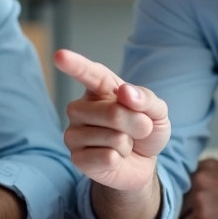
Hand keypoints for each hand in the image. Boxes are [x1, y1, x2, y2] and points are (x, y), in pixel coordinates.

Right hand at [54, 49, 170, 191]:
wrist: (141, 163)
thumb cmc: (145, 130)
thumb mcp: (157, 111)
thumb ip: (146, 99)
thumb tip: (125, 92)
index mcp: (99, 89)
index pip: (89, 74)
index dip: (75, 65)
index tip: (60, 56)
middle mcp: (81, 108)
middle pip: (113, 113)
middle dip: (136, 124)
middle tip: (138, 130)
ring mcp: (74, 133)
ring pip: (112, 137)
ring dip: (128, 143)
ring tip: (123, 144)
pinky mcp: (77, 158)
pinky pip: (107, 158)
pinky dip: (120, 159)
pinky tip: (114, 158)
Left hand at [180, 158, 217, 218]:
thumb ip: (204, 177)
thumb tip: (182, 187)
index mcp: (204, 165)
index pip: (181, 181)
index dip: (188, 192)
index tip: (199, 198)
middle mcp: (198, 177)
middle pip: (178, 197)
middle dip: (189, 205)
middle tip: (210, 210)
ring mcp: (199, 196)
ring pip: (180, 213)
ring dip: (192, 218)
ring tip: (213, 218)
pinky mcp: (201, 216)